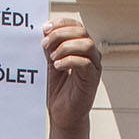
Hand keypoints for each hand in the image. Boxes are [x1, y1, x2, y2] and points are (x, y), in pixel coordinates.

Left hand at [42, 18, 101, 132]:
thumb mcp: (51, 63)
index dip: (61, 23)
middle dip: (61, 34)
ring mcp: (94, 66)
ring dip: (66, 47)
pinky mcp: (92, 79)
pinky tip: (57, 66)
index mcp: (81, 47)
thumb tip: (45, 31)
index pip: (76, 25)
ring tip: (52, 58)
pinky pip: (85, 63)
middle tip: (45, 44)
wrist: (63, 115)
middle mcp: (91, 54)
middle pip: (82, 32)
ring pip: (87, 44)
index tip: (45, 29)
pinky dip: (69, 61)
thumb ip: (51, 48)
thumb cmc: (59, 90)